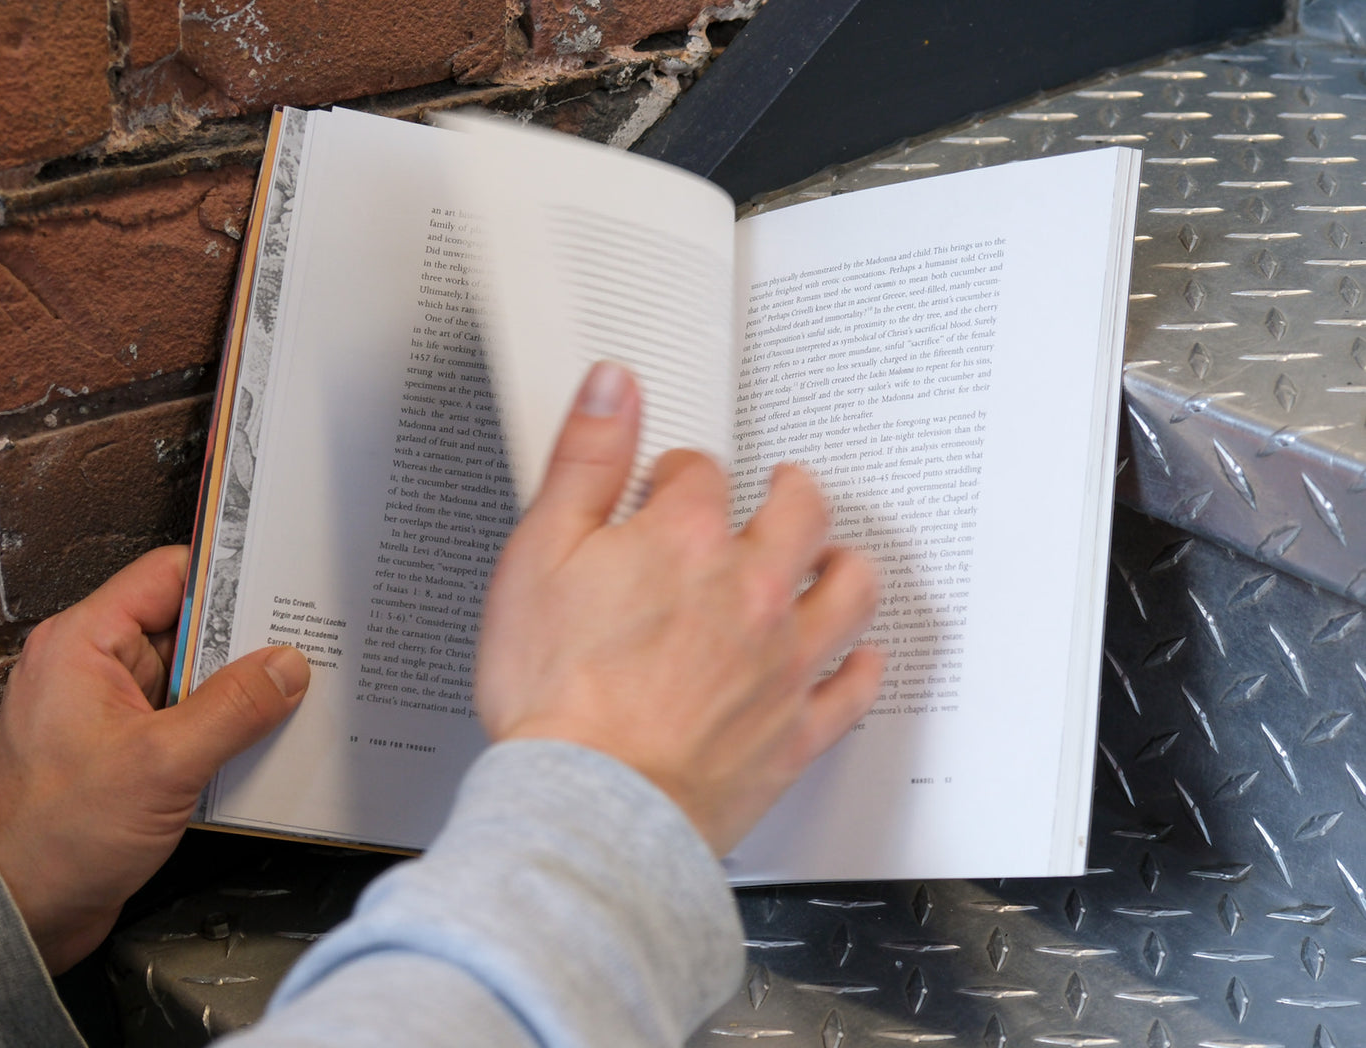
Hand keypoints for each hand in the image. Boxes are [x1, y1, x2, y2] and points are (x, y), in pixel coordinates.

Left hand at [0, 546, 310, 972]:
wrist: (22, 914)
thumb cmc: (57, 838)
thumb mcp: (163, 764)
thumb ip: (233, 708)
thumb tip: (287, 666)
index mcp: (83, 645)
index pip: (167, 576)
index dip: (227, 575)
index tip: (281, 580)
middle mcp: (93, 668)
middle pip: (188, 627)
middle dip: (247, 642)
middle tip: (305, 645)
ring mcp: (110, 710)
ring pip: (194, 676)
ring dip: (240, 691)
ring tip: (294, 695)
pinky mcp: (126, 750)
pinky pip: (188, 719)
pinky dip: (224, 727)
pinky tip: (263, 740)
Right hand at [477, 362, 884, 854]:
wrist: (589, 804)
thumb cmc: (557, 697)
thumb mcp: (538, 555)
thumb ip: (583, 461)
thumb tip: (613, 388)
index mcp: (686, 541)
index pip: (701, 473)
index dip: (679, 473)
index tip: (667, 487)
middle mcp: (752, 592)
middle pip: (801, 513)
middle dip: (789, 492)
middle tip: (780, 490)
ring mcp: (784, 661)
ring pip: (850, 589)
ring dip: (844, 565)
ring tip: (830, 558)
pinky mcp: (797, 730)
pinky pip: (857, 686)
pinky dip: (860, 664)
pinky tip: (853, 656)